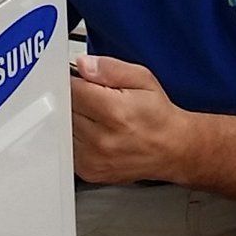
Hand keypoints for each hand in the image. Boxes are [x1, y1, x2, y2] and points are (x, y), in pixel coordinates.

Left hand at [69, 54, 192, 184]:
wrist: (172, 148)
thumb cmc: (158, 115)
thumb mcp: (142, 79)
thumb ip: (109, 68)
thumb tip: (83, 65)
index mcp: (114, 112)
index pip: (72, 89)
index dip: (77, 80)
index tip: (86, 81)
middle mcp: (101, 139)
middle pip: (65, 109)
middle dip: (76, 100)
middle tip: (98, 100)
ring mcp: (93, 158)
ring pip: (63, 128)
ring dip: (75, 120)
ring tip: (100, 118)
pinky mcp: (89, 171)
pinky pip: (69, 146)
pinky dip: (77, 138)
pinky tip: (97, 134)